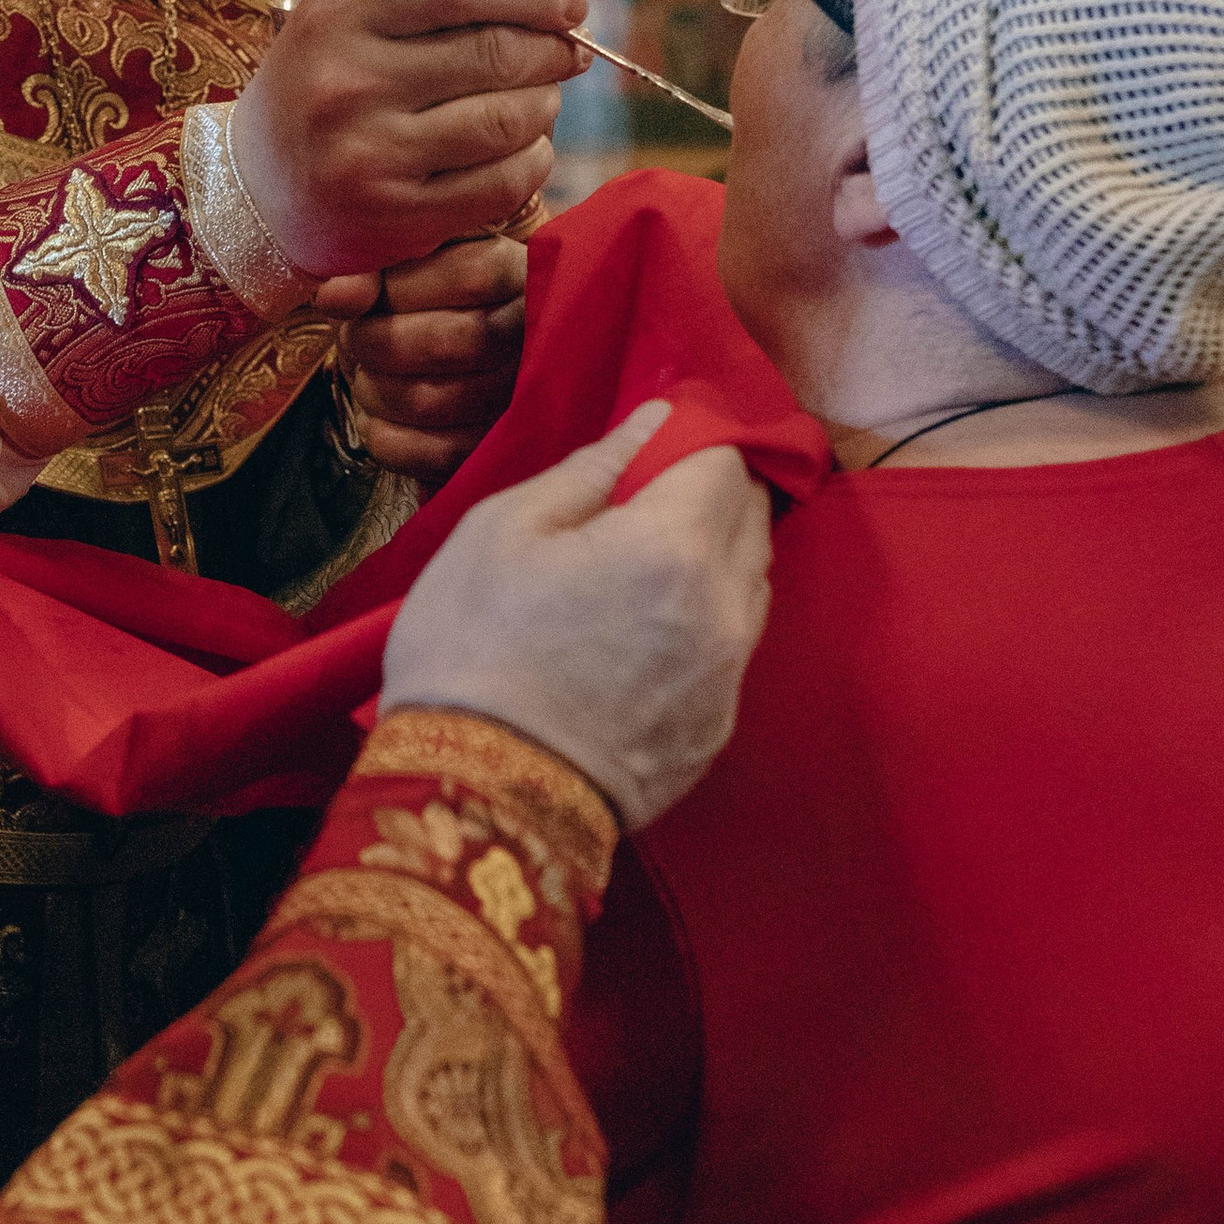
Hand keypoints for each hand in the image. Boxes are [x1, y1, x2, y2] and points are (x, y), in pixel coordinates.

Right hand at [232, 0, 585, 277]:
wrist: (254, 195)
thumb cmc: (326, 87)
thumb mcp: (365, 20)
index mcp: (335, 20)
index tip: (572, 2)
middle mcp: (346, 87)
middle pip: (492, 53)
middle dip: (551, 50)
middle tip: (566, 52)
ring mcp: (369, 158)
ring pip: (506, 120)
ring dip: (545, 105)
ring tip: (541, 97)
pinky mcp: (395, 220)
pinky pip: (500, 183)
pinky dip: (532, 161)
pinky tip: (525, 149)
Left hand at [318, 236, 527, 485]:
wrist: (445, 355)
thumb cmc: (418, 303)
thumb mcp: (402, 268)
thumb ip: (370, 268)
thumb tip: (333, 296)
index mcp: (518, 275)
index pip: (471, 277)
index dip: (400, 290)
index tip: (363, 296)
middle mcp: (533, 338)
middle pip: (450, 343)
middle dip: (375, 342)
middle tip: (356, 339)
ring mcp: (520, 401)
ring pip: (429, 401)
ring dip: (373, 390)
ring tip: (368, 376)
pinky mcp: (493, 451)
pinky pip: (428, 454)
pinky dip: (383, 435)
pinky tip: (380, 416)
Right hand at [380, 399, 773, 828]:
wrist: (476, 796)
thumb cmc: (471, 648)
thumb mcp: (502, 531)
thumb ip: (590, 470)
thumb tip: (650, 428)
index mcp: (673, 545)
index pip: (724, 458)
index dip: (691, 438)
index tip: (652, 443)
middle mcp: (724, 607)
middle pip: (751, 516)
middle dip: (709, 491)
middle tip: (644, 496)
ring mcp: (728, 675)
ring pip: (750, 582)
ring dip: (713, 555)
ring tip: (641, 562)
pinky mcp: (718, 730)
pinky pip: (731, 647)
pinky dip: (704, 621)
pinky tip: (644, 632)